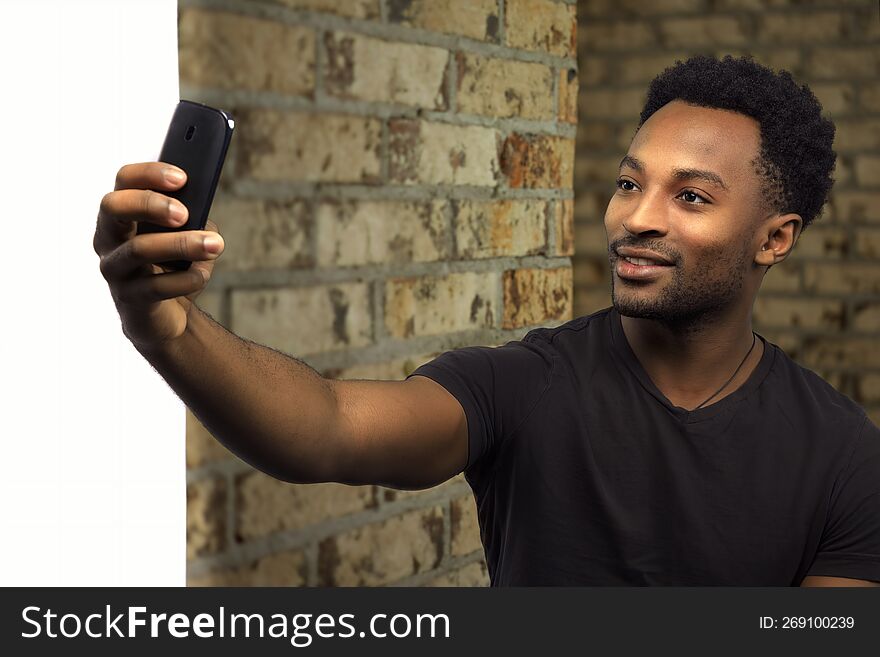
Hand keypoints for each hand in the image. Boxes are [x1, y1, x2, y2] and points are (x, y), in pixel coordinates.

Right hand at [93, 161, 224, 351]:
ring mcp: (114, 269)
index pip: (124, 180)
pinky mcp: (129, 299)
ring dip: (180, 244)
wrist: (166, 316)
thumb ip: (192, 219)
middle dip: (150, 204)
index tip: (183, 178)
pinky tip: (201, 276)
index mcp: (122, 214)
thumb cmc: (175, 265)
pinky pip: (154, 287)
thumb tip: (200, 211)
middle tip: (184, 214)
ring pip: (138, 249)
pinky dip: (183, 280)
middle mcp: (108, 238)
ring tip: (214, 245)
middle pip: (114, 207)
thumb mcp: (186, 235)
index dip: (150, 174)